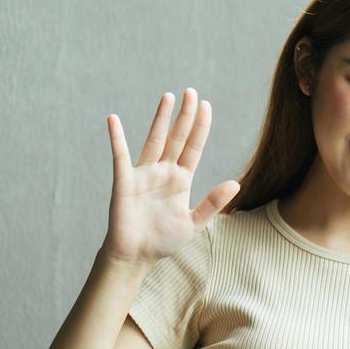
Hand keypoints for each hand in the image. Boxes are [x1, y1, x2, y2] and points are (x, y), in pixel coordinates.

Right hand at [100, 89, 238, 266]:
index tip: (207, 106)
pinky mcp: (125, 182)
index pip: (194, 147)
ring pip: (154, 140)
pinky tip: (114, 120)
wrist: (136, 256)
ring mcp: (144, 174)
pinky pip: (120, 156)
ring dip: (160, 119)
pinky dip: (117, 138)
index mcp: (181, 180)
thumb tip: (236, 183)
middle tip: (191, 92)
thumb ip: (213, 203)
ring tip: (169, 97)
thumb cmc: (164, 240)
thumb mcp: (194, 222)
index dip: (201, 127)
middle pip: (177, 137)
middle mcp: (164, 172)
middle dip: (185, 116)